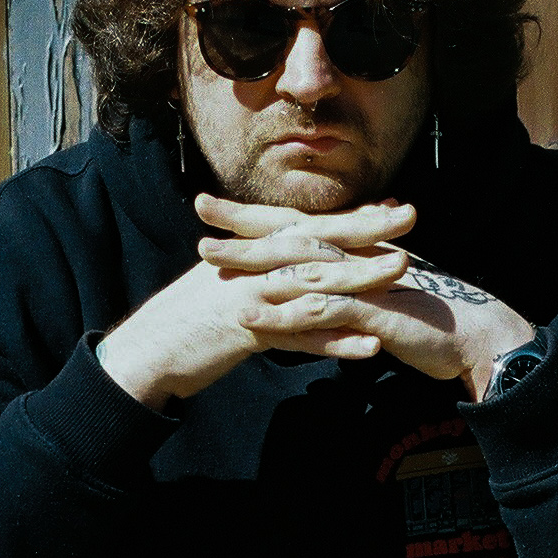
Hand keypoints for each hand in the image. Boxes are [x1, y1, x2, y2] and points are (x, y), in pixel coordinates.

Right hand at [96, 196, 415, 408]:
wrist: (145, 352)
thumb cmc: (186, 323)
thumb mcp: (224, 285)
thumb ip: (257, 270)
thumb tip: (288, 263)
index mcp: (251, 251)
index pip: (309, 227)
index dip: (353, 216)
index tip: (393, 205)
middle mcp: (253, 265)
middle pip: (319, 243)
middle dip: (368, 229)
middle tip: (412, 217)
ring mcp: (251, 295)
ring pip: (315, 283)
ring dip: (361, 278)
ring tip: (404, 272)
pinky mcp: (247, 332)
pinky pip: (299, 338)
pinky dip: (335, 343)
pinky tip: (370, 347)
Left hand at [201, 198, 533, 397]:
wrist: (479, 335)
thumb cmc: (435, 318)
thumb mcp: (388, 292)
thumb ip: (358, 281)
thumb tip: (331, 279)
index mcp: (359, 248)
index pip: (302, 224)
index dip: (259, 214)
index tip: (218, 204)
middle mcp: (359, 256)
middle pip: (293, 235)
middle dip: (244, 224)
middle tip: (200, 211)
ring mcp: (365, 282)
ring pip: (300, 266)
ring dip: (253, 263)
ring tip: (210, 261)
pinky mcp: (372, 313)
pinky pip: (321, 310)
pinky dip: (283, 311)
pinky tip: (250, 314)